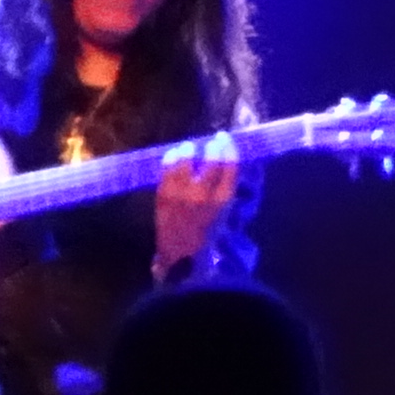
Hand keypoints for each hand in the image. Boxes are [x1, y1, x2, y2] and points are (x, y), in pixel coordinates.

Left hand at [153, 150, 237, 273]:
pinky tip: (173, 155)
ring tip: (188, 147)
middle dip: (213, 147)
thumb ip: (225, 188)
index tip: (225, 138)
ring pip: (186, 161)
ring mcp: (182, 194)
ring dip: (188, 150)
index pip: (230, 165)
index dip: (229, 148)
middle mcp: (204, 194)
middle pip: (211, 160)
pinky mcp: (164, 196)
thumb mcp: (224, 213)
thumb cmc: (207, 235)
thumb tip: (225, 161)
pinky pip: (167, 170)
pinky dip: (170, 159)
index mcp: (224, 200)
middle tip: (212, 141)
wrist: (180, 256)